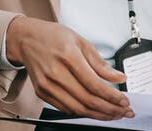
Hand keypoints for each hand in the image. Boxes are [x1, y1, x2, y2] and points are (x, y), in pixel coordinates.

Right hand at [5, 17, 132, 119]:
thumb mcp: (80, 41)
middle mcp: (55, 72)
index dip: (112, 97)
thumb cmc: (52, 37)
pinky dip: (83, 112)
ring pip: (78, 109)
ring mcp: (47, 85)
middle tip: (124, 111)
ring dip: (99, 115)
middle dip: (110, 109)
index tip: (125, 100)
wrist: (26, 39)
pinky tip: (95, 110)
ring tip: (113, 114)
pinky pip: (66, 109)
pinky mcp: (42, 93)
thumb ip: (100, 62)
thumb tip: (118, 77)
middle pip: (87, 100)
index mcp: (67, 56)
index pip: (94, 84)